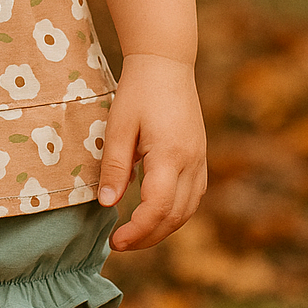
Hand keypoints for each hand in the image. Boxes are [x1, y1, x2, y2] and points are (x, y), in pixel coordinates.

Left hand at [97, 53, 205, 250]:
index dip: (138, 231)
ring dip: (163, 228)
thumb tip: (107, 204)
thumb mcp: (118, 126)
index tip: (115, 240)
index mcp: (171, 154)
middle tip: (119, 243)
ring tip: (134, 234)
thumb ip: (114, 166)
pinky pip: (193, 196)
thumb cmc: (138, 91)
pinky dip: (175, 213)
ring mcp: (200, 160)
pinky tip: (155, 214)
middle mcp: (192, 162)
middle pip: (176, 216)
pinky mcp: (200, 157)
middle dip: (148, 237)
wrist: (166, 63)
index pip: (158, 207)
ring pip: (188, 210)